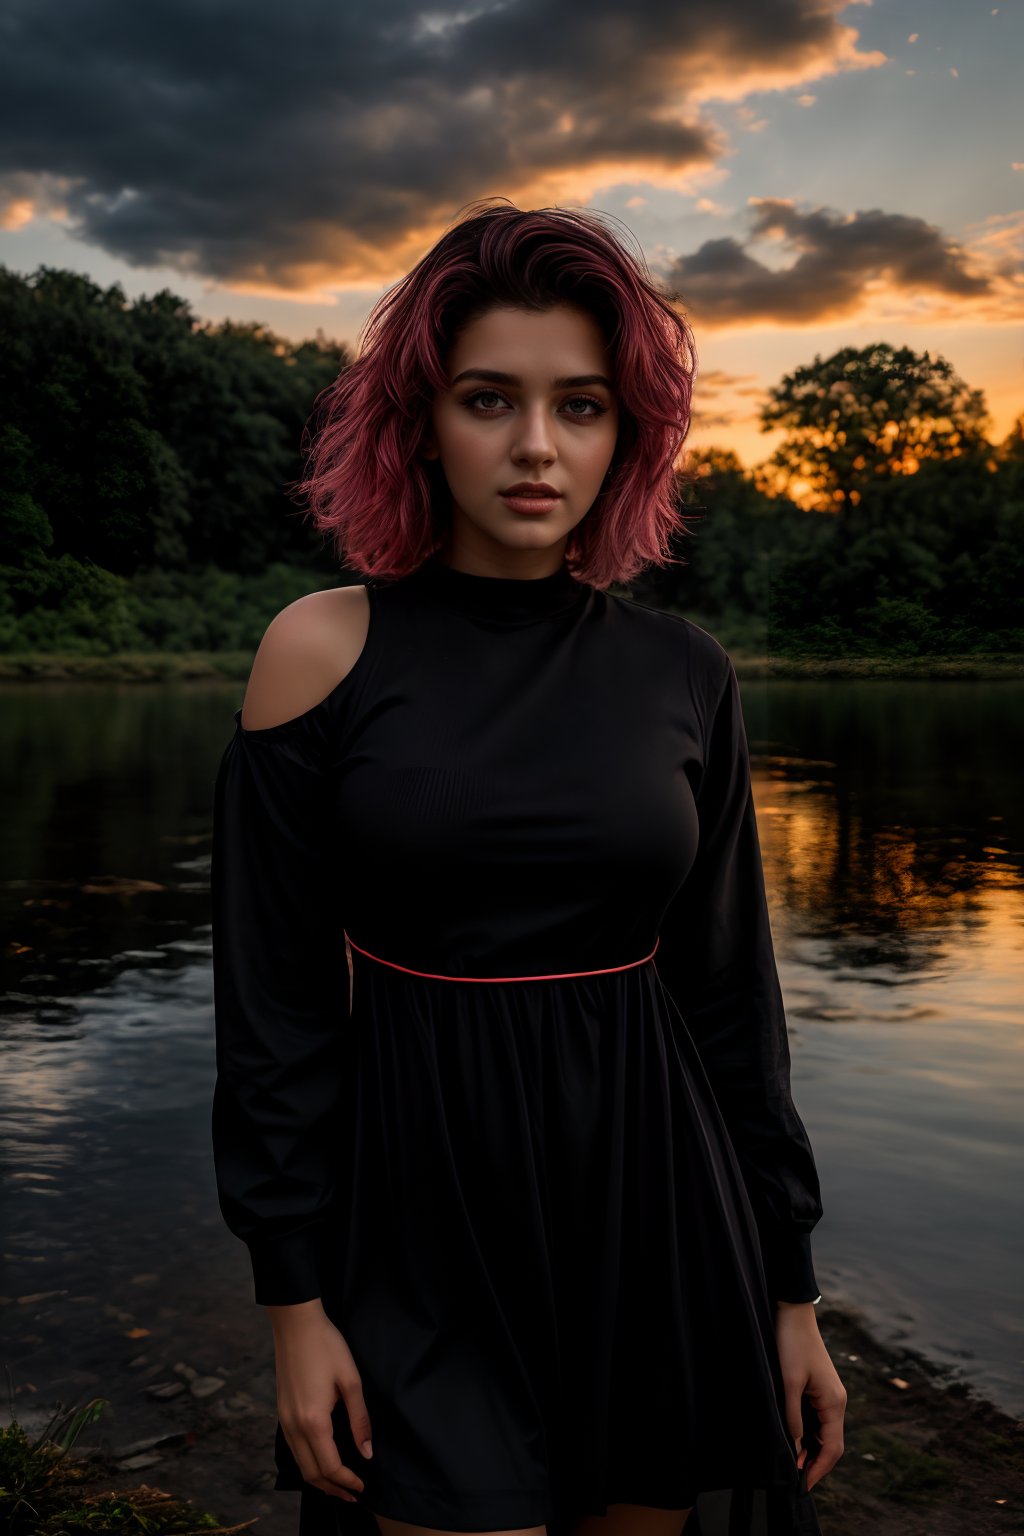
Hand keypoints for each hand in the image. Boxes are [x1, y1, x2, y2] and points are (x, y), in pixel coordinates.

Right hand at [267, 1300, 373, 1501]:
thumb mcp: (351, 1380)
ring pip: (299, 1464)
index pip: (330, 1466)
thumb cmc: (326, 1346)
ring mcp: (283, 1421)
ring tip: (340, 1484)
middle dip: (333, 1488)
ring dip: (319, 1479)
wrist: (296, 1325)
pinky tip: (322, 1460)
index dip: (347, 1481)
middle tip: (353, 1494)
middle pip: (311, 1473)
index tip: (363, 1486)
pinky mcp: (281, 1413)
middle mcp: (293, 1427)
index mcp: (313, 1421)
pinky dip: (308, 1463)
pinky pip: (293, 1450)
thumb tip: (367, 1453)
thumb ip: (359, 1420)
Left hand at [774, 1301, 846, 1491]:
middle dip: (815, 1464)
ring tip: (792, 1466)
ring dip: (811, 1450)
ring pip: (824, 1433)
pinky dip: (808, 1435)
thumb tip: (795, 1447)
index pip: (833, 1448)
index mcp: (834, 1403)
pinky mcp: (819, 1389)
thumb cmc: (792, 1344)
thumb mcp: (789, 1382)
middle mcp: (836, 1402)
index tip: (803, 1485)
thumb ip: (792, 1416)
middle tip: (795, 1480)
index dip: (819, 1469)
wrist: (793, 1313)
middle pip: (831, 1444)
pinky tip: (793, 1442)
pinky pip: (817, 1420)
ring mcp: (829, 1396)